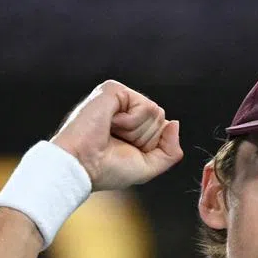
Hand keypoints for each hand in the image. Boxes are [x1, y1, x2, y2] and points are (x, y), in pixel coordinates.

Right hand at [50, 81, 182, 190]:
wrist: (82, 166)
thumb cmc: (108, 169)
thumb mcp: (148, 167)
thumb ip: (169, 151)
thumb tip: (175, 124)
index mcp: (132, 123)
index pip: (162, 128)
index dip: (149, 146)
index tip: (125, 151)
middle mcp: (126, 107)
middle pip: (161, 119)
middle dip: (144, 139)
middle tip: (117, 142)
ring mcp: (119, 96)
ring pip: (156, 112)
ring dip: (136, 132)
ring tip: (111, 133)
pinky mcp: (113, 89)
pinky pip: (145, 106)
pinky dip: (131, 123)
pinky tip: (110, 124)